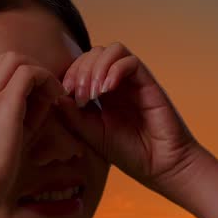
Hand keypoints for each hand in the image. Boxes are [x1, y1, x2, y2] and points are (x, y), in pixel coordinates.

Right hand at [0, 51, 76, 209]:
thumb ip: (18, 120)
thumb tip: (44, 100)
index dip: (18, 82)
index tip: (35, 100)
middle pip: (3, 60)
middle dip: (30, 70)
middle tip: (48, 93)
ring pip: (15, 60)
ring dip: (38, 72)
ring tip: (54, 94)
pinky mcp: (2, 104)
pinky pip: (28, 74)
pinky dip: (45, 79)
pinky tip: (56, 97)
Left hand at [57, 42, 203, 193]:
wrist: (161, 167)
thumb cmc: (130, 154)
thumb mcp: (92, 135)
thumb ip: (73, 116)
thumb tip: (56, 95)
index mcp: (103, 93)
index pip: (82, 66)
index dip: (70, 74)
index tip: (65, 95)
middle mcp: (118, 83)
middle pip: (94, 53)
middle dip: (81, 70)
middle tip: (80, 96)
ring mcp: (133, 81)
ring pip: (112, 50)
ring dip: (96, 67)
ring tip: (93, 93)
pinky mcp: (148, 82)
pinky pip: (130, 61)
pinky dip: (115, 70)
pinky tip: (107, 90)